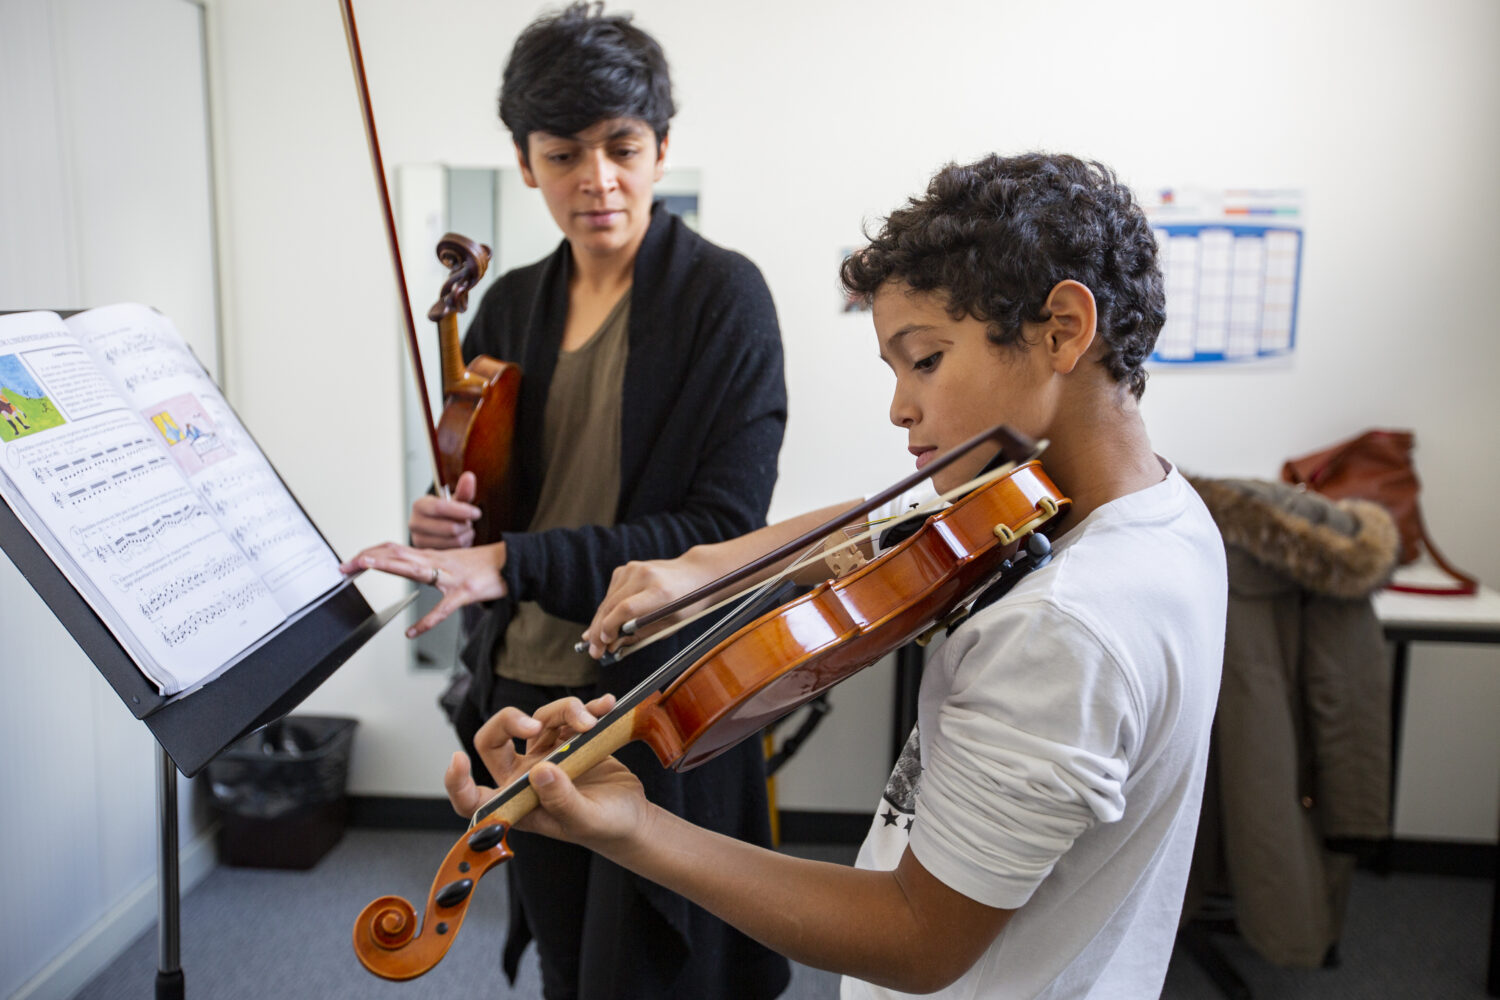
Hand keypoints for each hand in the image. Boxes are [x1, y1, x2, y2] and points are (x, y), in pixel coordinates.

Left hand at [339, 538, 507, 635]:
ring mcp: (450, 577)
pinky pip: (442, 608)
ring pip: (415, 568)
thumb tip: (412, 565)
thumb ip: (432, 563)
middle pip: (397, 554)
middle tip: (346, 565)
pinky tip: (412, 632)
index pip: (396, 550)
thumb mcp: (453, 560)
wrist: (513, 562)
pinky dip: (426, 621)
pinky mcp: (464, 592)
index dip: (373, 553)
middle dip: (369, 558)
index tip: (353, 560)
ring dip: (389, 564)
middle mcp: (438, 562)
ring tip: (367, 565)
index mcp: (433, 556)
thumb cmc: (484, 565)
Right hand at [409, 470, 481, 548]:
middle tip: (468, 522)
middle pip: (450, 528)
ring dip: (466, 535)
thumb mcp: (455, 500)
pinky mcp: (427, 554)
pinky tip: (461, 539)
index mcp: (419, 505)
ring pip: (454, 541)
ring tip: (464, 529)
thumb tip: (469, 476)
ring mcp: (418, 541)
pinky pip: (453, 552)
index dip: (461, 510)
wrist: (437, 528)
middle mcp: (414, 523)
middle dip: (465, 525)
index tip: (477, 513)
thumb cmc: (446, 512)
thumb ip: (463, 490)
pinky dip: (462, 545)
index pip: (440, 507)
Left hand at [445, 694, 651, 850]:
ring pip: (538, 720)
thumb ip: (561, 800)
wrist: (633, 817)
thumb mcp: (584, 820)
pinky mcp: (569, 742)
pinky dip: (587, 708)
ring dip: (565, 712)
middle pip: (496, 741)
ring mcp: (546, 757)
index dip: (457, 783)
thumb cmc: (606, 828)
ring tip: (591, 722)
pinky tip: (605, 707)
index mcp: (518, 804)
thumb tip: (540, 772)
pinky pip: (568, 716)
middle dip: (510, 722)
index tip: (458, 759)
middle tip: (534, 726)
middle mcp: (525, 778)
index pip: (473, 799)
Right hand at [580, 551, 717, 657]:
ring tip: (595, 641)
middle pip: (612, 605)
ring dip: (599, 621)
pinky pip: (611, 593)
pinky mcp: (627, 568)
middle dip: (599, 630)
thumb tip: (611, 646)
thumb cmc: (685, 604)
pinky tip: (607, 621)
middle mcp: (645, 576)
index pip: (627, 608)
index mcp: (661, 592)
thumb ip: (640, 634)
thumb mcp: (669, 625)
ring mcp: (634, 569)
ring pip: (608, 600)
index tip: (604, 643)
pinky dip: (608, 608)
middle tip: (593, 650)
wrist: (694, 573)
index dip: (611, 626)